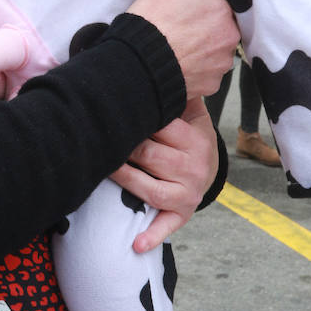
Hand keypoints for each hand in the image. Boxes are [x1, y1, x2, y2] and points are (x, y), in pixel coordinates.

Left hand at [108, 98, 219, 251]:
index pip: (157, 128)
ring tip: (103, 168)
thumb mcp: (190, 113)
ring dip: (123, 180)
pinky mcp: (182, 213)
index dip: (132, 122)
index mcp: (194, 138)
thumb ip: (176, 95)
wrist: (210, 166)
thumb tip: (157, 66)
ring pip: (147, 188)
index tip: (112, 116)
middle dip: (122, 148)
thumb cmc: (188, 135)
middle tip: (100, 140)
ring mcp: (188, 193)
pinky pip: (166, 226)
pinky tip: (135, 244)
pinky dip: (151, 236)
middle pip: (147, 156)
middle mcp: (194, 167)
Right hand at [129, 0, 238, 98]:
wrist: (137, 65)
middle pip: (222, 27)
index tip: (184, 11)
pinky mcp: (212, 85)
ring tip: (178, 50)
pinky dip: (198, 69)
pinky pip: (209, 73)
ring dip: (204, 50)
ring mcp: (221, 63)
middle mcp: (229, 37)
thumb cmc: (151, 22)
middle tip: (180, 31)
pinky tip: (180, 65)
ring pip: (217, 51)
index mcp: (221, 9)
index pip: (220, 2)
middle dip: (206, 28)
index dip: (202, 5)